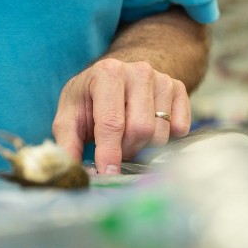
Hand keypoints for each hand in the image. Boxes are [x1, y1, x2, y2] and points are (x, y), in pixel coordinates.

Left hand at [52, 58, 189, 174]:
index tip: (107, 175)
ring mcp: (162, 78)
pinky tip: (149, 131)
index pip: (112, 122)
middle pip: (141, 129)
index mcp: (108, 73)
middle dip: (127, 150)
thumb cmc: (89, 99)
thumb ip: (67, 144)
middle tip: (116, 150)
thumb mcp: (69, 116)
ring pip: (161, 132)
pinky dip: (165, 139)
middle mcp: (139, 71)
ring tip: (129, 139)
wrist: (117, 77)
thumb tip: (70, 173)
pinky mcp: (179, 88)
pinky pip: (180, 128)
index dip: (110, 154)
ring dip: (145, 146)